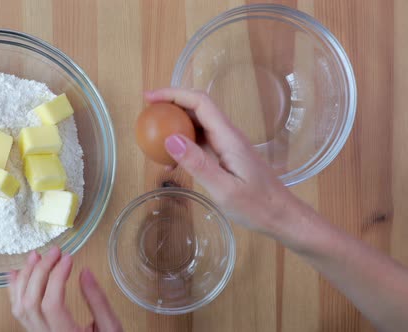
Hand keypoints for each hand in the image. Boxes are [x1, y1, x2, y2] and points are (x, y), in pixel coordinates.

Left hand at [8, 247, 121, 331]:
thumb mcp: (110, 327)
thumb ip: (99, 301)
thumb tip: (85, 272)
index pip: (52, 303)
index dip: (57, 276)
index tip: (68, 258)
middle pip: (31, 301)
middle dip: (41, 270)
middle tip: (55, 252)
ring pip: (20, 306)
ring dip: (25, 277)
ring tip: (36, 257)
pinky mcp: (35, 331)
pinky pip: (17, 312)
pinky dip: (14, 289)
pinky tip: (17, 273)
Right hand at [145, 88, 310, 240]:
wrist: (282, 216)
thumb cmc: (257, 206)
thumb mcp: (224, 189)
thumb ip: (198, 164)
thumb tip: (170, 139)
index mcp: (228, 138)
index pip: (200, 103)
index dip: (173, 94)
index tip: (149, 98)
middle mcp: (228, 136)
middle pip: (197, 108)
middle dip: (170, 105)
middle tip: (146, 114)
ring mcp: (228, 145)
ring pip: (197, 125)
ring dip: (175, 125)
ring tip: (152, 137)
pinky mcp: (226, 156)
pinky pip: (201, 142)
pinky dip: (183, 145)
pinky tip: (171, 162)